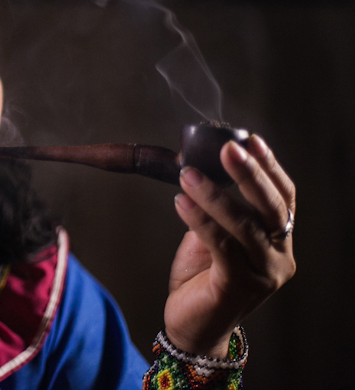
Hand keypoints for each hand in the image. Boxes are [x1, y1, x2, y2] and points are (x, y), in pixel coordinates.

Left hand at [163, 135, 295, 357]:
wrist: (193, 325)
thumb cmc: (203, 276)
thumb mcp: (212, 234)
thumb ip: (215, 206)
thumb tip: (197, 164)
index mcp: (278, 240)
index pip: (284, 197)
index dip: (270, 167)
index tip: (251, 140)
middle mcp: (279, 256)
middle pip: (272, 207)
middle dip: (250, 174)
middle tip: (228, 149)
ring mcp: (262, 274)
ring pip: (243, 225)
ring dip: (214, 195)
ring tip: (189, 174)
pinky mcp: (237, 286)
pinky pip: (220, 246)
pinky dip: (200, 220)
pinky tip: (181, 202)